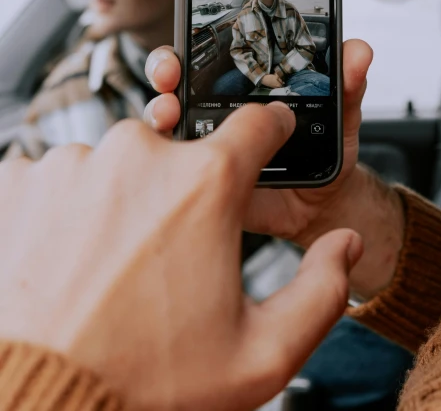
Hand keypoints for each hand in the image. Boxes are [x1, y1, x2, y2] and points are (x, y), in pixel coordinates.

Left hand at [0, 107, 362, 410]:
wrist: (38, 404)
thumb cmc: (146, 383)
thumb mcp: (260, 355)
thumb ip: (321, 292)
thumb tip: (345, 246)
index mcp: (205, 184)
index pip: (258, 122)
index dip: (269, 129)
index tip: (267, 136)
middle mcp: (138, 156)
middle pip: (180, 153)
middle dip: (181, 193)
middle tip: (166, 255)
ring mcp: (73, 161)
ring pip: (116, 165)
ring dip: (120, 201)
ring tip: (111, 265)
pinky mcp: (21, 177)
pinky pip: (60, 176)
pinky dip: (68, 208)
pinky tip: (68, 259)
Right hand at [146, 40, 404, 299]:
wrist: (323, 205)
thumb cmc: (325, 152)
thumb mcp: (340, 115)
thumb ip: (348, 82)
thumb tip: (360, 50)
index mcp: (241, 90)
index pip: (202, 59)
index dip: (183, 51)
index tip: (180, 51)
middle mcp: (215, 114)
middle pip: (173, 85)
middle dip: (163, 72)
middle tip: (168, 75)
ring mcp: (204, 150)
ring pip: (168, 126)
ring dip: (160, 113)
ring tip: (169, 114)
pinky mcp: (204, 185)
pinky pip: (179, 173)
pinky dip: (169, 164)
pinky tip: (175, 162)